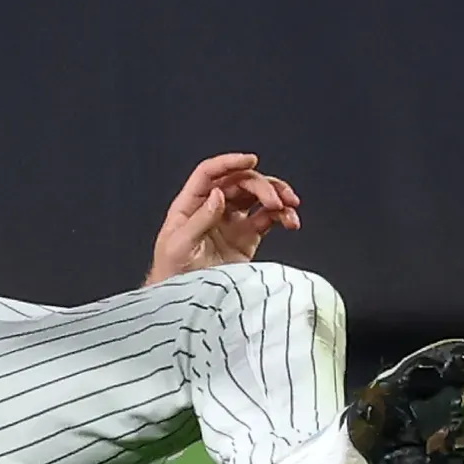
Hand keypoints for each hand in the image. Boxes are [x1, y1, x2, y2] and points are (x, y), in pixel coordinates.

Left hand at [146, 153, 301, 285]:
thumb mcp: (179, 246)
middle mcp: (212, 209)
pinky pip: (268, 219)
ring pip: (257, 197)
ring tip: (290, 206)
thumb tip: (219, 194)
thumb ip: (200, 220)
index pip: (209, 174)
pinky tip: (291, 221)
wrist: (185, 304)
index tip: (251, 159)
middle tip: (276, 201)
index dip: (229, 162)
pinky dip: (282, 216)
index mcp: (190, 205)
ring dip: (276, 196)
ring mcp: (231, 222)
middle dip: (261, 186)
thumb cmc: (172, 273)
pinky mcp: (247, 238)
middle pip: (239, 183)